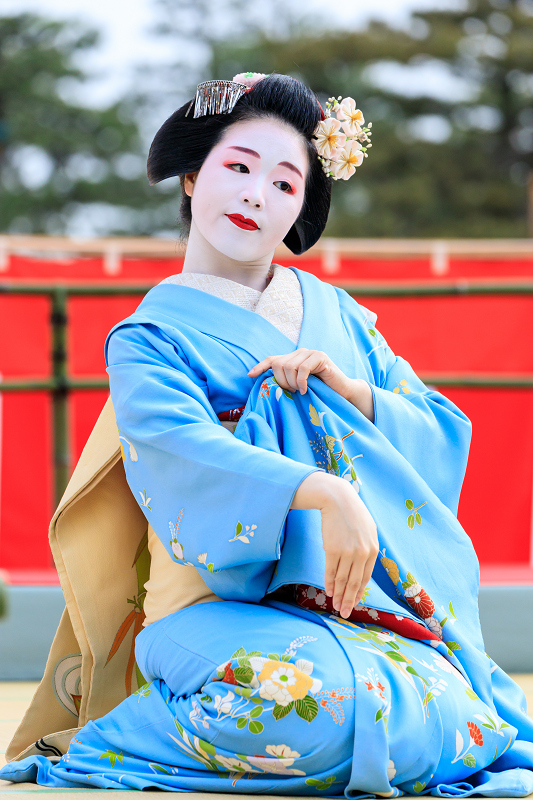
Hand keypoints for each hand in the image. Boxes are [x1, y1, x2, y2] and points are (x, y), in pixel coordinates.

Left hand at [248, 349, 373, 421]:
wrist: (343, 392)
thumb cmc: (320, 392)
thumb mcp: (299, 387)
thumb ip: (286, 382)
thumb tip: (268, 385)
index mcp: (293, 359)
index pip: (272, 359)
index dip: (260, 366)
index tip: (250, 375)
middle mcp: (300, 352)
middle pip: (278, 364)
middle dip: (282, 382)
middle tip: (292, 392)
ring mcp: (310, 353)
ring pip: (289, 366)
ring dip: (292, 383)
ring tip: (300, 391)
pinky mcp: (320, 357)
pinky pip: (302, 369)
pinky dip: (301, 382)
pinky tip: (306, 390)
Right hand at [291, 472, 378, 618]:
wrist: (337, 499)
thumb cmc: (352, 514)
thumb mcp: (367, 530)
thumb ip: (368, 548)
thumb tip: (362, 567)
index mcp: (373, 549)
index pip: (366, 577)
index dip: (358, 593)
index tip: (353, 603)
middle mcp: (363, 553)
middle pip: (355, 582)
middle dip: (349, 600)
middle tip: (344, 613)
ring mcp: (348, 552)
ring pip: (343, 579)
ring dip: (339, 594)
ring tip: (335, 605)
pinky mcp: (333, 549)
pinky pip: (331, 571)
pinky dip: (330, 583)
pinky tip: (329, 591)